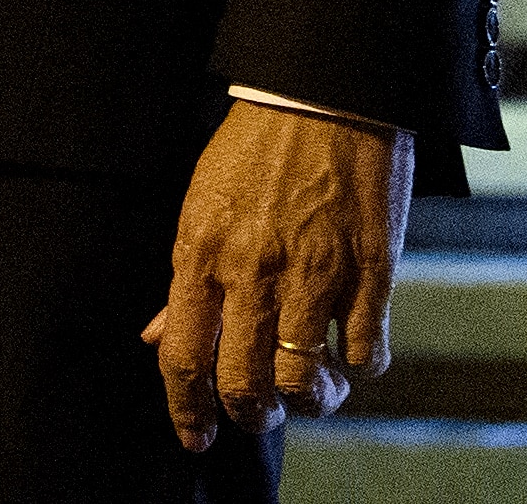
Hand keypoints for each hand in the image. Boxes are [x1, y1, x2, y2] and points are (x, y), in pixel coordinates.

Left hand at [145, 102, 409, 444]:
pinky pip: (366, 353)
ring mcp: (315, 272)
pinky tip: (352, 354)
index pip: (182, 356)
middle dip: (248, 416)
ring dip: (308, 402)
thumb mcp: (202, 204)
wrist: (327, 90)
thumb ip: (183, 279)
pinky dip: (359, 368)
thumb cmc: (258, 148)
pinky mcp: (371, 269)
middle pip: (242, 383)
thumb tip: (156, 336)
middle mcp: (254, 270)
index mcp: (202, 252)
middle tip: (258, 413)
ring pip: (302, 381)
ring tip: (313, 389)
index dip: (185, 411)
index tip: (195, 436)